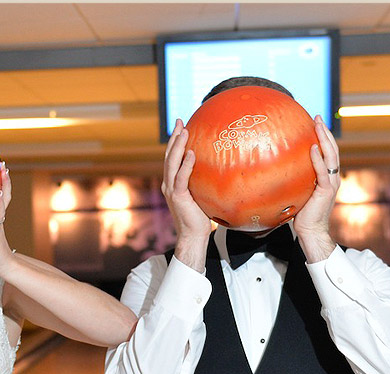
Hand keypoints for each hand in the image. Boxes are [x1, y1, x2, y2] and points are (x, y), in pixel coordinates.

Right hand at [162, 119, 211, 241]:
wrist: (193, 236)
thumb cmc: (200, 218)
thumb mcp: (202, 195)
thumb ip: (204, 182)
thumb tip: (222, 169)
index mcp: (172, 183)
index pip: (172, 158)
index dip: (175, 142)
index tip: (181, 126)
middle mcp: (168, 184)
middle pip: (169, 156)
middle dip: (174, 137)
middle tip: (179, 121)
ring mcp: (171, 190)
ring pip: (172, 163)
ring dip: (177, 146)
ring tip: (184, 131)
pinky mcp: (178, 197)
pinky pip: (181, 178)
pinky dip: (185, 165)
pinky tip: (191, 153)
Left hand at [291, 116, 339, 260]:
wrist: (311, 231)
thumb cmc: (302, 214)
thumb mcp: (298, 192)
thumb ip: (294, 179)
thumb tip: (276, 170)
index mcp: (327, 176)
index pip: (327, 152)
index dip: (323, 137)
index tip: (316, 123)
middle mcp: (332, 177)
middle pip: (332, 149)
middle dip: (325, 132)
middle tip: (318, 117)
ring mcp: (331, 183)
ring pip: (331, 156)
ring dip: (325, 139)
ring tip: (318, 125)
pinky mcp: (326, 190)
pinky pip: (323, 171)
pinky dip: (318, 159)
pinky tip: (312, 148)